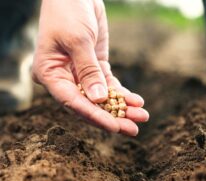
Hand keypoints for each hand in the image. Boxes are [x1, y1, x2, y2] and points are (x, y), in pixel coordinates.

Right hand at [32, 0, 148, 135]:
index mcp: (50, 74)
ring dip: (122, 108)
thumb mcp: (78, 40)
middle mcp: (64, 78)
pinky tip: (136, 101)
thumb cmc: (68, 12)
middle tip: (133, 130)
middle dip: (113, 117)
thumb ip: (89, 71)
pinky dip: (122, 94)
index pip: (73, 102)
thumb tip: (100, 99)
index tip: (115, 127)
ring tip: (142, 117)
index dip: (95, 116)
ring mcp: (80, 74)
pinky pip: (109, 85)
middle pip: (89, 105)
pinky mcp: (95, 67)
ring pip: (102, 97)